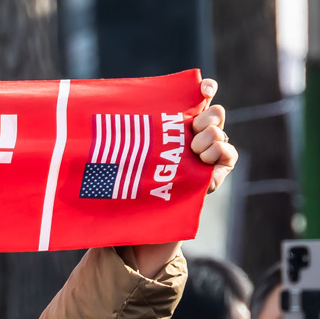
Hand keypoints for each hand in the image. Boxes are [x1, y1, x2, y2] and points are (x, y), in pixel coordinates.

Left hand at [126, 77, 235, 275]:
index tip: (202, 88)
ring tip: (193, 151)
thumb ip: (121, 137)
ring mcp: (206, 156)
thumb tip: (90, 107)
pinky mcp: (214, 175)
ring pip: (220, 132)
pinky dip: (221, 152)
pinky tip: (205, 157)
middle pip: (214, 113)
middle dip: (206, 117)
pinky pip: (229, 156)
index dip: (205, 89)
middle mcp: (193, 137)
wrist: (140, 229)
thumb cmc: (127, 190)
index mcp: (175, 127)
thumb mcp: (122, 159)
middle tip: (189, 131)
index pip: (198, 99)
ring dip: (209, 137)